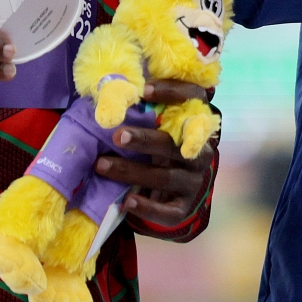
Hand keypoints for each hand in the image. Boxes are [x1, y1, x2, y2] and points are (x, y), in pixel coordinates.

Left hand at [96, 79, 218, 229]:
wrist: (179, 193)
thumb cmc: (161, 150)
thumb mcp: (162, 128)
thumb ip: (148, 112)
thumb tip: (113, 90)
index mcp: (196, 124)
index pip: (194, 100)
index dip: (173, 93)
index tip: (144, 91)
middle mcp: (200, 152)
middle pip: (174, 144)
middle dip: (145, 139)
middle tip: (117, 135)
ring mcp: (193, 181)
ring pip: (165, 177)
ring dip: (132, 171)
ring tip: (102, 165)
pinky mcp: (184, 208)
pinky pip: (168, 211)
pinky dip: (148, 207)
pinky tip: (127, 201)